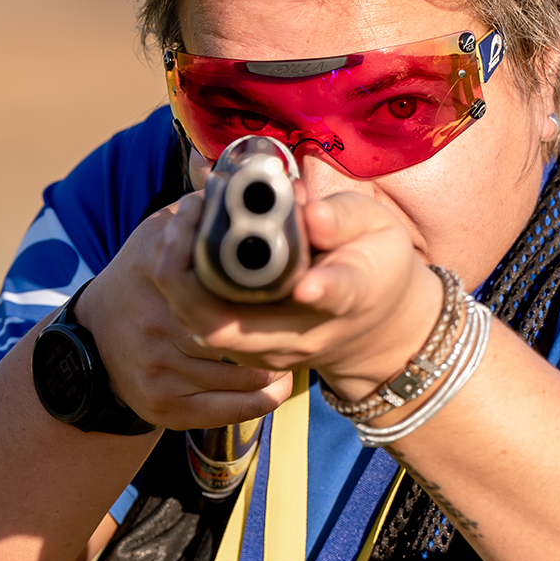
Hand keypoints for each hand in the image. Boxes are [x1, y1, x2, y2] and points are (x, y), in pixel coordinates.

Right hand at [76, 194, 294, 428]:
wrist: (93, 340)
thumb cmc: (141, 280)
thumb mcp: (157, 232)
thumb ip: (199, 210)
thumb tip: (246, 186)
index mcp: (153, 272)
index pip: (204, 270)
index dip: (252, 278)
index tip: (286, 279)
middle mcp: (154, 325)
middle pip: (237, 330)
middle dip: (276, 329)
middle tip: (303, 322)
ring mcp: (158, 370)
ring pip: (242, 373)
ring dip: (277, 364)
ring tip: (293, 350)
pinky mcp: (164, 408)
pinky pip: (232, 408)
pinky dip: (264, 397)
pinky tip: (278, 383)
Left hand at [153, 186, 443, 402]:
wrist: (372, 329)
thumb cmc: (375, 266)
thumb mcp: (378, 230)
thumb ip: (345, 218)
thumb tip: (308, 213)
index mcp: (351, 296)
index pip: (336, 295)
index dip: (322, 289)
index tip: (307, 282)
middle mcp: (304, 334)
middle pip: (235, 323)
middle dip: (197, 268)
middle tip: (192, 209)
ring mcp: (270, 350)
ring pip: (206, 325)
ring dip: (181, 274)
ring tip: (185, 215)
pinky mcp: (247, 352)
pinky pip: (200, 321)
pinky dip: (184, 283)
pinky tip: (184, 239)